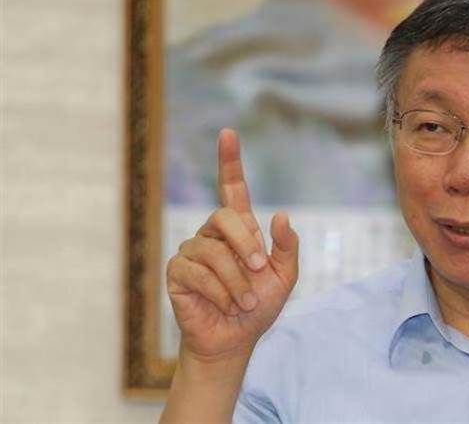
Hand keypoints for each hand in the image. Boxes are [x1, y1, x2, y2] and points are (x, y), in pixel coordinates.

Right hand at [165, 128, 299, 361]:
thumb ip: (287, 247)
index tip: (229, 133)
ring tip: (245, 301)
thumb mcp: (284, 276)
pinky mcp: (177, 272)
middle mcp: (212, 234)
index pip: (232, 188)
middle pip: (225, 217)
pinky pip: (198, 272)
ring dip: (237, 280)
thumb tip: (280, 215)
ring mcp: (192, 251)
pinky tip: (226, 305)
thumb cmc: (259, 306)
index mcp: (239, 230)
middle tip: (259, 269)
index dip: (230, 160)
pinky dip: (220, 292)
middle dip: (246, 244)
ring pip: (214, 251)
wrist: (236, 339)